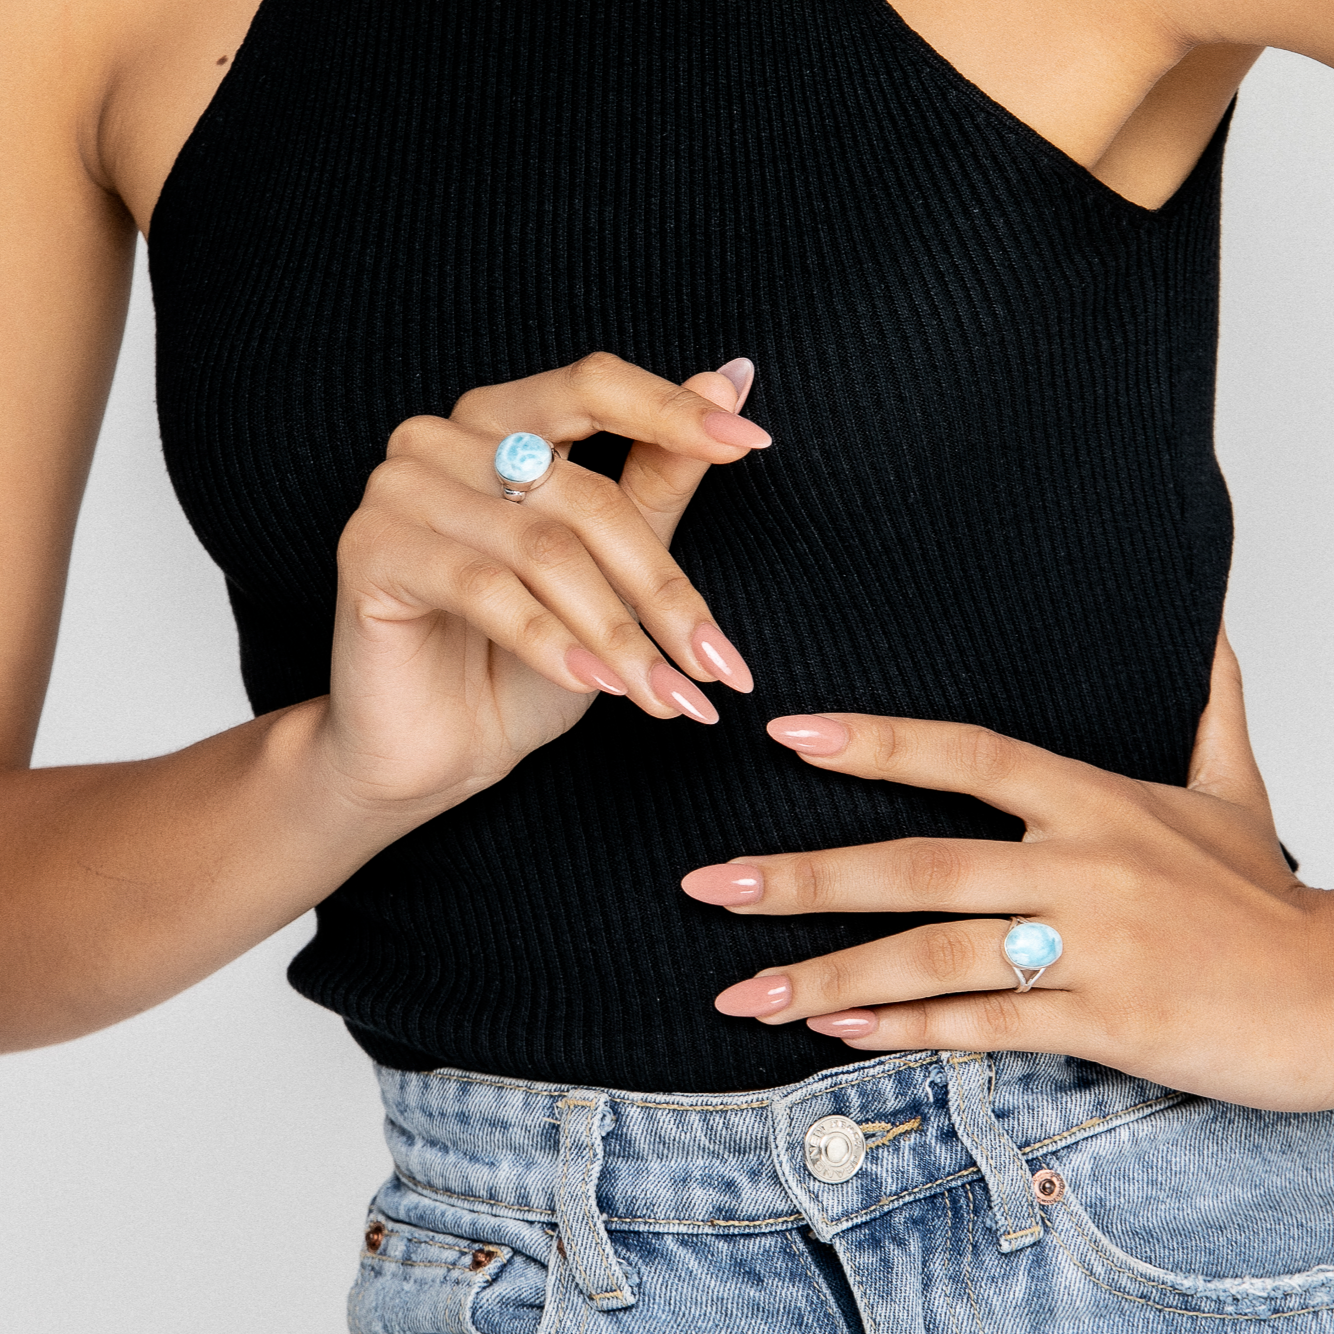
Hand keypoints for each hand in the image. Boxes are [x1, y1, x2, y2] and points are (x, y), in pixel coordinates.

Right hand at [316, 352, 764, 816]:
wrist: (438, 746)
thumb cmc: (523, 660)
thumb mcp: (611, 571)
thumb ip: (659, 476)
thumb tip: (732, 376)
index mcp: (502, 421)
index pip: (594, 386)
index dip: (674, 411)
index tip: (753, 443)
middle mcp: (444, 439)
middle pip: (584, 494)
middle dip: (662, 591)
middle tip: (716, 663)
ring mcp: (399, 489)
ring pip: (544, 551)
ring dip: (617, 636)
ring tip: (668, 697)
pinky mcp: (369, 549)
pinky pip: (485, 589)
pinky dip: (551, 644)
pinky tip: (596, 687)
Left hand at [684, 629, 1333, 1111]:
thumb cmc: (1266, 900)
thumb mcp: (1235, 788)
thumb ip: (1209, 702)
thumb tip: (1203, 621)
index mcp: (1094, 799)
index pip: (966, 752)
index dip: (875, 741)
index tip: (788, 735)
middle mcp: (1081, 865)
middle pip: (917, 864)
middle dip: (804, 876)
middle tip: (711, 884)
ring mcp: (1090, 947)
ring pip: (933, 957)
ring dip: (829, 975)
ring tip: (745, 991)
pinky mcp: (1104, 1023)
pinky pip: (982, 1028)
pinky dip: (904, 1033)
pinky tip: (836, 1032)